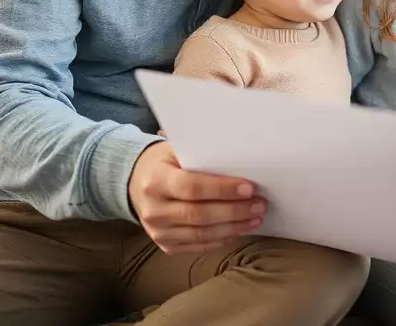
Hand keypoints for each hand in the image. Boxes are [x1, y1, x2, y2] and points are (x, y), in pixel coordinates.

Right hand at [128, 141, 265, 253]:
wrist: (136, 182)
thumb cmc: (166, 162)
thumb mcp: (176, 149)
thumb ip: (201, 153)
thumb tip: (239, 152)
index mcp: (156, 180)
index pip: (191, 187)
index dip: (222, 189)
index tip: (249, 188)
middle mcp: (153, 209)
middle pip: (198, 215)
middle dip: (234, 211)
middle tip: (259, 205)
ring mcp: (158, 231)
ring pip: (200, 234)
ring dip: (233, 228)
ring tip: (255, 218)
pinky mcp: (165, 245)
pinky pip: (197, 246)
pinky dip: (221, 239)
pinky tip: (238, 230)